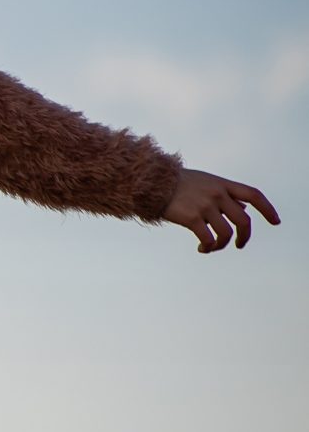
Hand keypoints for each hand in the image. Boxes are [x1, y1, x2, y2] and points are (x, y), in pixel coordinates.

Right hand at [162, 167, 280, 252]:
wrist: (154, 183)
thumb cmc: (180, 184)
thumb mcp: (207, 183)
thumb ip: (227, 194)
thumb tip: (244, 208)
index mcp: (224, 185)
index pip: (254, 195)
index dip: (268, 209)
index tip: (276, 222)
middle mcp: (218, 194)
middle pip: (244, 220)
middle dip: (245, 236)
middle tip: (239, 245)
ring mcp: (205, 206)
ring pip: (227, 233)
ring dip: (222, 245)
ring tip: (212, 247)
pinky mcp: (192, 218)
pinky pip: (208, 239)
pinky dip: (208, 248)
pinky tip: (202, 248)